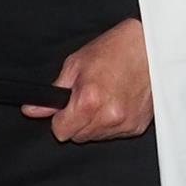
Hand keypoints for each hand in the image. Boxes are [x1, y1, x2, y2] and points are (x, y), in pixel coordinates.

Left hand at [39, 16, 151, 142]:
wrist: (151, 48)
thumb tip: (33, 108)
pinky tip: (118, 101)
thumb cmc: (116, 50)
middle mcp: (108, 116)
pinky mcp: (137, 126)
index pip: (60, 132)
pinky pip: (115, 134)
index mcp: (89, 100)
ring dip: (95, 122)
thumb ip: (55, 91)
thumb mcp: (76, 64)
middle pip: (78, 136)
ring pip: (96, 137)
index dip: (59, 119)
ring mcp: (125, 123)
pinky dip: (113, 122)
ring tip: (105, 96)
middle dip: (77, 120)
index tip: (65, 109)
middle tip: (88, 97)